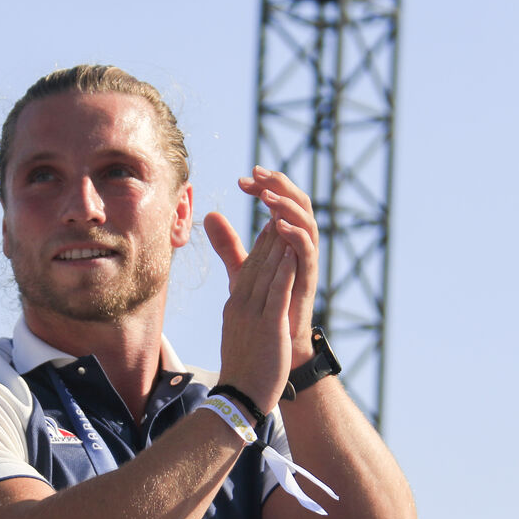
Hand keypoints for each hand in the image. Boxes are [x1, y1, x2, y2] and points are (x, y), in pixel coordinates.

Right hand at [205, 207, 295, 414]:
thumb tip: (236, 297)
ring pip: (267, 272)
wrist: (239, 397)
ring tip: (287, 220)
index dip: (260, 244)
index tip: (270, 224)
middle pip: (256, 263)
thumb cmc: (242, 369)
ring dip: (277, 244)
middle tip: (278, 209)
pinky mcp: (268, 326)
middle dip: (268, 235)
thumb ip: (240, 313)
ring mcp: (253, 314)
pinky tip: (293, 252)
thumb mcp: (236, 333)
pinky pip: (277, 292)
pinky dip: (285, 269)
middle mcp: (241, 305)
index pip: (248, 268)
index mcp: (235, 306)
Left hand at [234, 167, 319, 366]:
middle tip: (257, 174)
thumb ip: (229, 244)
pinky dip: (295, 234)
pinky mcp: (308, 279)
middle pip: (298, 202)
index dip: (264, 187)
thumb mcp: (243, 269)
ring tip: (267, 196)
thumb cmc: (265, 305)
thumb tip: (210, 215)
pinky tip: (276, 223)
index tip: (242, 179)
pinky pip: (308, 250)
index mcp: (286, 238)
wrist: (276, 343)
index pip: (279, 201)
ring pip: (307, 221)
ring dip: (287, 205)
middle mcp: (300, 244)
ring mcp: (306, 260)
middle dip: (279, 185)